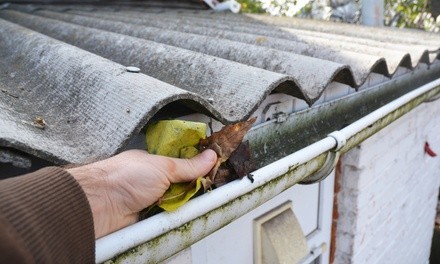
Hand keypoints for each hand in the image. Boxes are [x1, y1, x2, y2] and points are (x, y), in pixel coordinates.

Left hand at [67, 149, 216, 237]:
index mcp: (157, 164)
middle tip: (210, 191)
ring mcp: (153, 202)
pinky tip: (184, 217)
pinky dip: (177, 220)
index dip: (199, 169)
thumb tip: (210, 157)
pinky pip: (171, 221)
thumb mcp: (163, 166)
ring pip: (180, 206)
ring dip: (187, 207)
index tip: (215, 172)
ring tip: (197, 204)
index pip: (184, 166)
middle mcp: (155, 183)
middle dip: (196, 190)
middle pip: (185, 188)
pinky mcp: (150, 220)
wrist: (100, 204)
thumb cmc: (124, 177)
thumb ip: (188, 165)